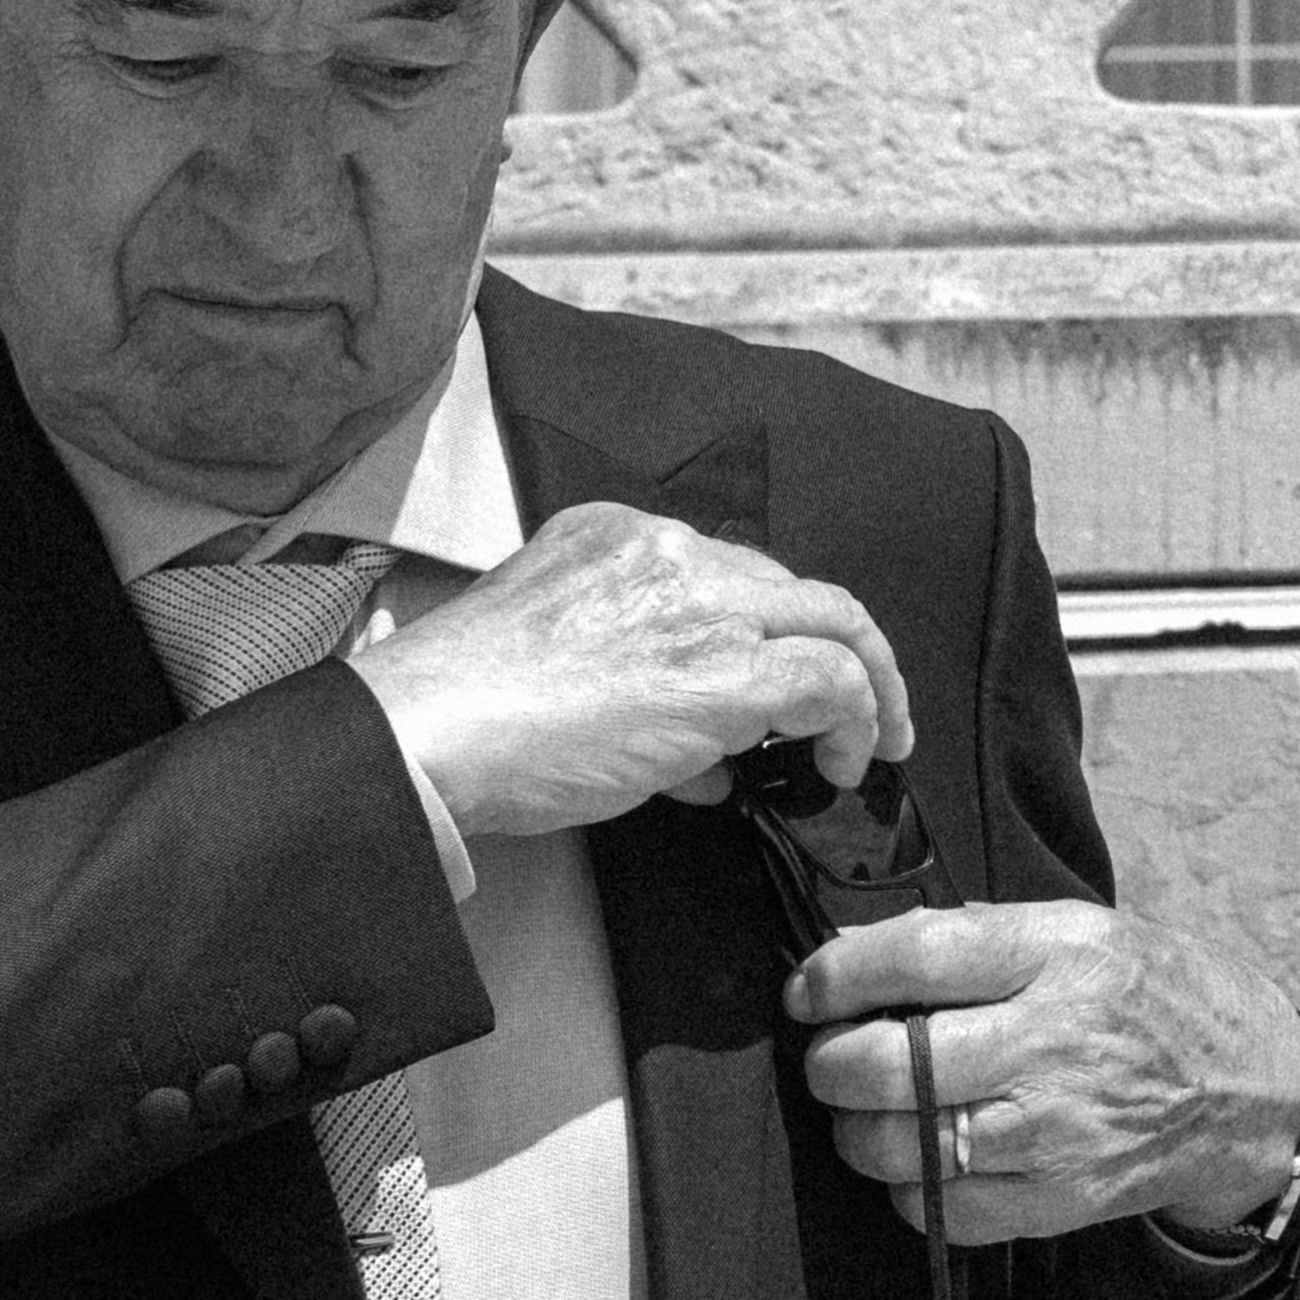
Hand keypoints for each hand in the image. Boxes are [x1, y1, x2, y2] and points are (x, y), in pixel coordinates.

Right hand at [358, 506, 905, 844]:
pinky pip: (831, 680)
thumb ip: (634, 681)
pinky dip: (858, 718)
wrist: (426, 732)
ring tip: (873, 739)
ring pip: (833, 620)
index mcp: (615, 537)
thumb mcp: (553, 657)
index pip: (723, 575)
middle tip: (858, 704)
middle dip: (838, 647)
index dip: (758, 637)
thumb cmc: (462, 715)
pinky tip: (844, 761)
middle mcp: (665, 552)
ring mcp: (702, 605)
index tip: (766, 693)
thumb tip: (708, 755)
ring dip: (868, 684)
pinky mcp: (728, 671)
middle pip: (791, 586)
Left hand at [790, 902, 1299, 1247]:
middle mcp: (1055, 1041)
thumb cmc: (1148, 995)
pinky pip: (938, 1209)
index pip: (915, 958)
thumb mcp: (1079, 930)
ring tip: (868, 1112)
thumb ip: (972, 938)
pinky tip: (923, 1159)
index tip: (807, 992)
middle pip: (890, 1065)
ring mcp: (1055, 1130)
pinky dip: (908, 1187)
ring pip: (899, 1145)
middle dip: (831, 1065)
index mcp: (1060, 954)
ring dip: (856, 1132)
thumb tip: (852, 958)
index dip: (836, 976)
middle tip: (832, 1060)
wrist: (1248, 1089)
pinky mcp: (1057, 1199)